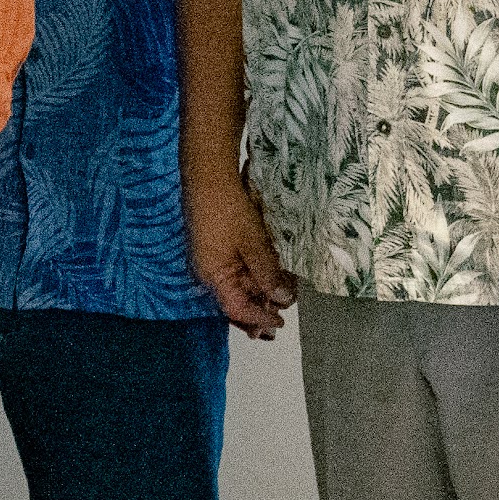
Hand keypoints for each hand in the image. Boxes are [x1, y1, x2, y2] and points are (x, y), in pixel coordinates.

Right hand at [188, 167, 293, 340]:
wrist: (209, 175)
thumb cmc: (228, 210)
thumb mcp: (254, 245)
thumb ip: (268, 275)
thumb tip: (282, 300)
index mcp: (214, 276)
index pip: (237, 310)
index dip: (259, 319)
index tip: (281, 324)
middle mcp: (211, 271)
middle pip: (238, 299)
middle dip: (263, 306)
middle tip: (288, 308)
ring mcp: (214, 258)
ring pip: (242, 283)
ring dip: (264, 287)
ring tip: (289, 286)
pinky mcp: (219, 245)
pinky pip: (239, 268)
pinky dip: (258, 272)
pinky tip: (275, 269)